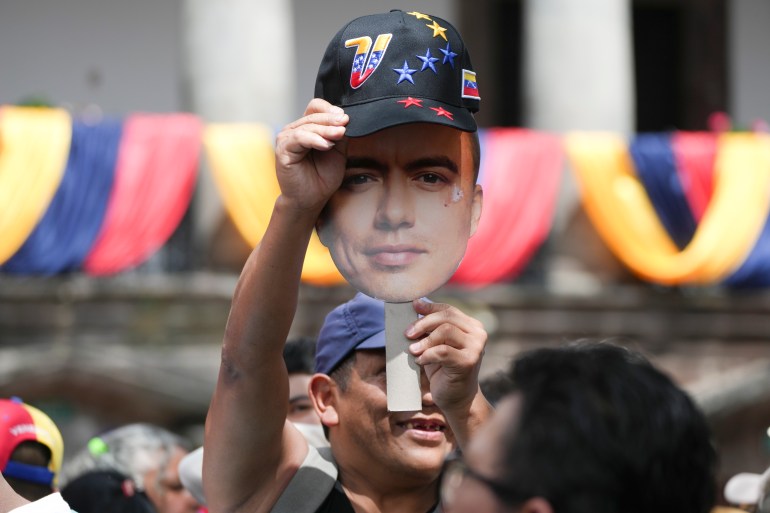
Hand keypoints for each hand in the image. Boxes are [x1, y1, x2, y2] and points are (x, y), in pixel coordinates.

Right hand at [274, 98, 348, 213]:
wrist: (311, 199)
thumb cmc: (322, 177)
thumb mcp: (338, 152)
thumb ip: (339, 135)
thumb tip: (344, 118)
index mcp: (307, 128)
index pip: (315, 107)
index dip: (330, 109)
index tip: (345, 118)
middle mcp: (294, 130)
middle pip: (313, 116)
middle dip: (332, 120)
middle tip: (345, 124)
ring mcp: (287, 139)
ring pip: (307, 126)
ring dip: (325, 130)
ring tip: (339, 135)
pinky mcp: (282, 150)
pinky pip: (299, 138)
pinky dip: (314, 139)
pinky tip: (326, 145)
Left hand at [406, 299, 486, 414]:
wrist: (457, 399)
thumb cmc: (444, 370)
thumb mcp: (436, 344)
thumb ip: (431, 327)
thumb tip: (416, 305)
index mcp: (472, 326)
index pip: (448, 310)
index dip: (429, 308)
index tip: (413, 307)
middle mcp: (478, 334)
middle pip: (446, 317)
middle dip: (423, 323)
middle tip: (407, 334)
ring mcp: (476, 347)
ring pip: (445, 331)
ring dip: (424, 340)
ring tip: (413, 351)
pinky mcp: (469, 361)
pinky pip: (442, 351)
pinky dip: (427, 354)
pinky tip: (420, 361)